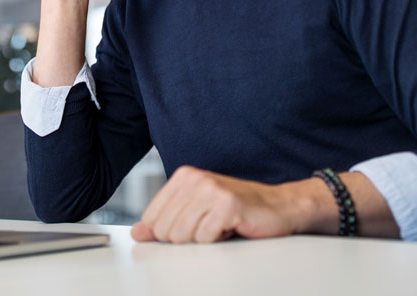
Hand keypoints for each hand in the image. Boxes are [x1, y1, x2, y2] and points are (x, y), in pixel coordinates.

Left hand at [131, 166, 309, 243]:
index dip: (168, 232)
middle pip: (164, 230)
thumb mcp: (195, 212)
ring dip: (202, 239)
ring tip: (219, 226)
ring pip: (181, 236)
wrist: (278, 207)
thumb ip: (164, 221)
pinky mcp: (227, 205)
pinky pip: (204, 238)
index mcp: (183, 176)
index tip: (191, 226)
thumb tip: (138, 232)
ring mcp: (211, 190)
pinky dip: (218, 240)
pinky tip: (231, 227)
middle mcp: (194, 178)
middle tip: (209, 226)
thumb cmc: (237, 210)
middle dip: (186, 238)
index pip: (151, 218)